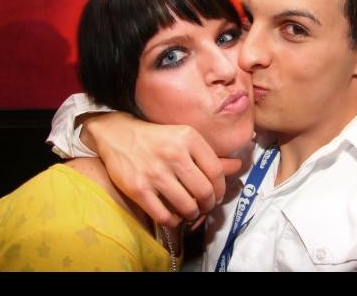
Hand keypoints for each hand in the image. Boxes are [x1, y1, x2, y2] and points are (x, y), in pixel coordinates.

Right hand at [82, 112, 241, 226]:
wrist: (118, 135)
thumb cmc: (158, 138)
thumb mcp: (186, 139)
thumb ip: (211, 155)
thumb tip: (238, 166)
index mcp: (189, 138)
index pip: (216, 172)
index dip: (221, 189)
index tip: (217, 194)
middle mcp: (173, 154)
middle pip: (204, 191)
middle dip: (208, 204)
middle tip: (205, 205)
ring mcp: (155, 172)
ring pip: (187, 206)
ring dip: (193, 214)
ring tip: (191, 210)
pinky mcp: (138, 188)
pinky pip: (164, 215)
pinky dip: (173, 220)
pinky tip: (174, 214)